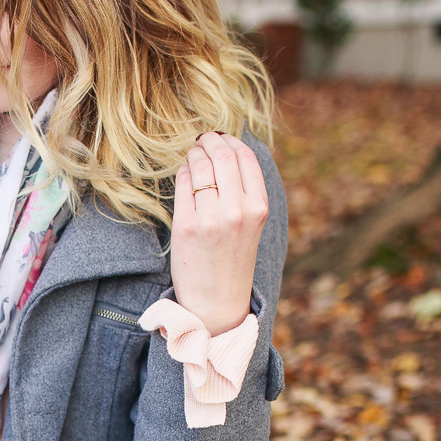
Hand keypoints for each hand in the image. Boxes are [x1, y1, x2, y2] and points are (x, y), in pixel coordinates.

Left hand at [169, 133, 268, 336]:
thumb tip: (228, 151)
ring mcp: (210, 218)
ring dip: (193, 155)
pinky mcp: (186, 225)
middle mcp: (237, 210)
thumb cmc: (232, 260)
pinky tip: (184, 176)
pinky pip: (182, 184)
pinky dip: (182, 173)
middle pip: (221, 156)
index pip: (245, 157)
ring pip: (199, 166)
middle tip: (202, 140)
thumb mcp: (252, 224)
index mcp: (258, 207)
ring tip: (192, 156)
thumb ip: (245, 192)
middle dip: (210, 142)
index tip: (221, 138)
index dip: (230, 141)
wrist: (216, 301)